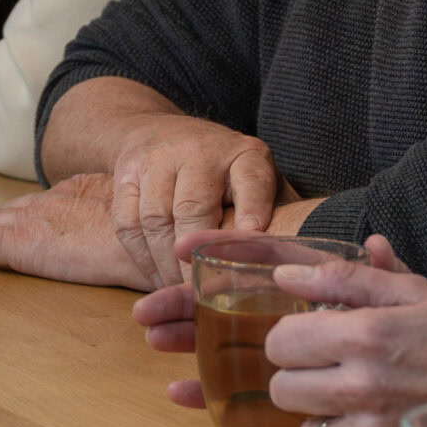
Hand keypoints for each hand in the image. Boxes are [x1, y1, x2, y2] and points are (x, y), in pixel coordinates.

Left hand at [0, 174, 155, 288]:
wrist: (160, 233)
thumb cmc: (164, 237)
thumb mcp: (149, 225)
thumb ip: (138, 231)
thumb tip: (149, 247)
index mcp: (87, 193)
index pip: (48, 202)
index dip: (26, 211)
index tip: (12, 218)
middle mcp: (60, 200)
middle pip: (17, 210)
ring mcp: (42, 219)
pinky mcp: (28, 243)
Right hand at [104, 114, 282, 290]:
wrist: (160, 133)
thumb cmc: (223, 172)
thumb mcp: (258, 181)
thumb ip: (277, 211)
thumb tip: (300, 257)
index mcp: (245, 154)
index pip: (253, 180)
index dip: (254, 210)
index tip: (254, 238)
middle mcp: (201, 150)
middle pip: (193, 207)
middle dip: (196, 256)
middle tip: (204, 293)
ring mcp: (159, 159)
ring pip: (156, 219)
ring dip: (166, 265)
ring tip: (179, 293)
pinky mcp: (127, 173)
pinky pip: (127, 224)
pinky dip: (141, 258)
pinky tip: (156, 279)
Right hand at [131, 232, 412, 414]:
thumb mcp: (410, 299)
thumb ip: (386, 275)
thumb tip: (373, 243)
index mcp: (322, 285)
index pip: (269, 256)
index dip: (229, 247)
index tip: (186, 246)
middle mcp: (298, 314)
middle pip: (233, 299)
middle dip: (189, 300)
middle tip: (148, 309)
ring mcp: (291, 351)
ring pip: (226, 339)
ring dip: (188, 338)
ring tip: (152, 337)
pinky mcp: (291, 386)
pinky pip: (240, 386)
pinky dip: (209, 387)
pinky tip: (181, 391)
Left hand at [260, 238, 426, 426]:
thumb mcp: (409, 291)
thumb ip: (343, 278)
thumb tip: (285, 275)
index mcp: (364, 336)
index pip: (280, 342)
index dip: (292, 336)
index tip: (313, 336)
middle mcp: (362, 388)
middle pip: (282, 390)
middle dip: (300, 374)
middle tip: (331, 367)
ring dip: (325, 413)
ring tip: (359, 397)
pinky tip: (378, 422)